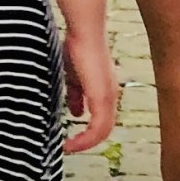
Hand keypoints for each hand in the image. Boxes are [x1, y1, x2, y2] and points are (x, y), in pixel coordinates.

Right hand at [61, 22, 118, 153]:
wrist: (84, 33)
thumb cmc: (77, 47)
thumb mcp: (72, 76)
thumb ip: (74, 94)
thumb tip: (74, 112)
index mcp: (104, 91)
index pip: (101, 119)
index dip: (88, 131)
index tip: (71, 138)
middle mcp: (110, 97)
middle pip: (103, 128)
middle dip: (86, 140)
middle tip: (69, 146)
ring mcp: (108, 98)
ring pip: (102, 131)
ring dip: (85, 143)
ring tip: (69, 148)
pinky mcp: (102, 98)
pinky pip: (97, 129)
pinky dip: (85, 140)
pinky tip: (71, 143)